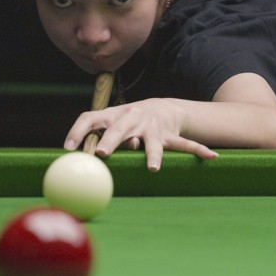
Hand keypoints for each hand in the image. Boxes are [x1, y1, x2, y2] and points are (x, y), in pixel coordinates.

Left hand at [63, 99, 218, 171]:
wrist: (160, 107)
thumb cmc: (125, 122)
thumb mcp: (108, 125)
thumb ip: (90, 140)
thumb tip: (64, 160)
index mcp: (112, 116)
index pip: (90, 118)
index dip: (77, 132)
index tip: (68, 148)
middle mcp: (131, 118)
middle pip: (118, 129)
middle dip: (110, 140)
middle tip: (102, 153)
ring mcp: (152, 128)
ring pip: (152, 142)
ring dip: (152, 154)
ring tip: (152, 168)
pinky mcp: (170, 136)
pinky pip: (184, 145)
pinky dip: (197, 151)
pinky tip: (210, 158)